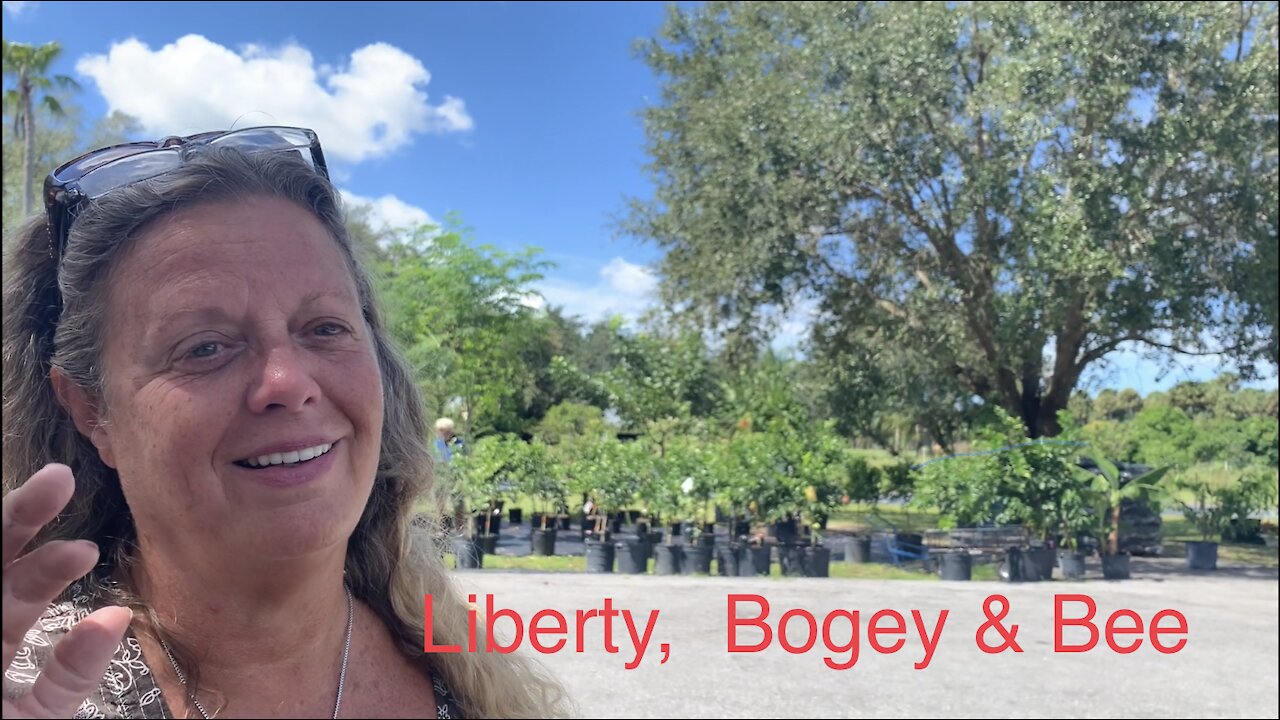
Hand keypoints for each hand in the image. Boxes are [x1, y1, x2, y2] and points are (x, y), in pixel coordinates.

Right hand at [3, 464, 131, 717]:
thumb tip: (117, 614)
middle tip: (58, 478)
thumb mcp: (34, 718)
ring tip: (43, 504)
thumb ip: (70, 673)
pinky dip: (9, 583)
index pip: (21, 587)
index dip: (49, 564)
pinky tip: (22, 564)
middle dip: (18, 516)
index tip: (86, 549)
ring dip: (1, 533)